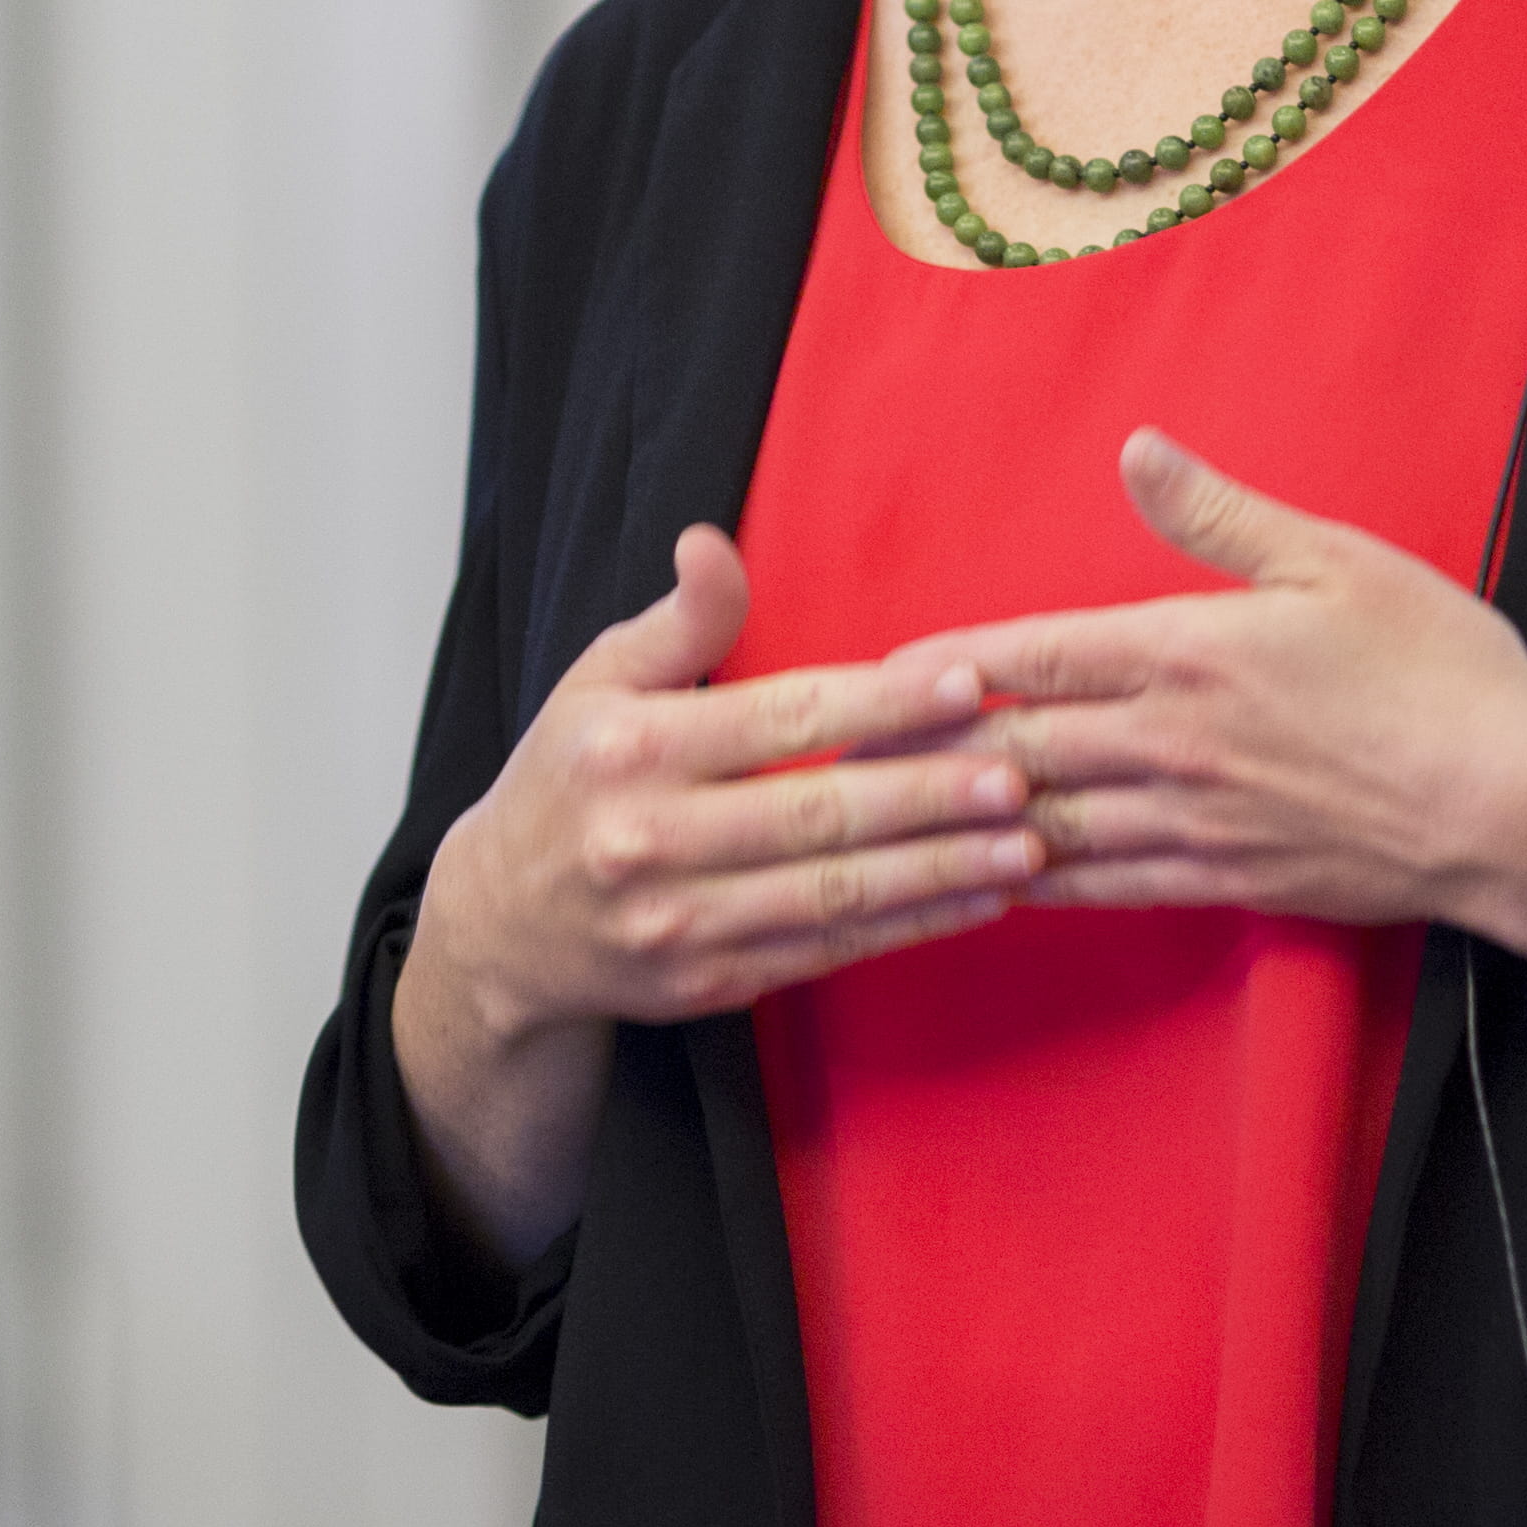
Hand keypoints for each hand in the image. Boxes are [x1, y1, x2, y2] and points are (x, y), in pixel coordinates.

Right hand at [392, 526, 1040, 1260]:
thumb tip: (711, 541)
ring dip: (939, 871)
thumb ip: (676, 622)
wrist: (500, 928)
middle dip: (929, 794)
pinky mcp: (708, 984)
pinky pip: (827, 951)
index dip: (877, 702)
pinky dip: (908, 928)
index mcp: (631, 748)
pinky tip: (976, 901)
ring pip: (833, 893)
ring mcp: (681, 922)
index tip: (964, 686)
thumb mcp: (596, 683)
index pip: (779, 718)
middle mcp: (652, 838)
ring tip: (1025, 845)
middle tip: (1021, 773)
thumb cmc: (566, 783)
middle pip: (817, 813)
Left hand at [900, 429, 1526, 1094]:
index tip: (875, 672)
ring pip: (1044, 823)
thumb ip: (1219, 514)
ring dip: (959, 822)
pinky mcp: (1224, 881)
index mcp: (1188, 652)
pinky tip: (990, 879)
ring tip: (884, 824)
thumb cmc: (1440, 674)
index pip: (1033, 656)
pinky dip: (1034, 880)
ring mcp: (1193, 822)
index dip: (945, 666)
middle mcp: (1171, 743)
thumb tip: (1136, 449)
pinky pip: (1103, 886)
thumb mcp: (1337, 561)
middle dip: (920, 753)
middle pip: (1014, 747)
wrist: (1518, 812)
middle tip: (837, 760)